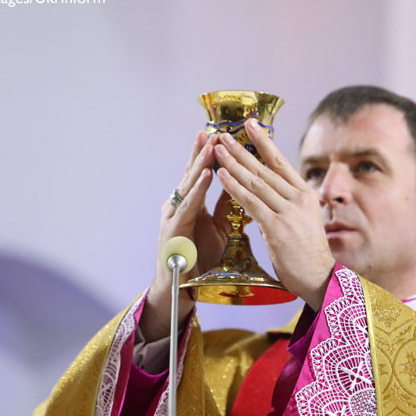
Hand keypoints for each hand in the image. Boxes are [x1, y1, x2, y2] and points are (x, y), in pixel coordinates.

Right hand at [139, 132, 232, 340]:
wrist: (184, 287)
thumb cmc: (201, 257)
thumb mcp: (220, 227)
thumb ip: (227, 206)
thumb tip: (242, 184)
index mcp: (191, 203)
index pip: (202, 173)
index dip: (211, 154)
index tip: (222, 133)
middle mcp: (179, 205)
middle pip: (192, 173)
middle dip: (203, 151)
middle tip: (213, 129)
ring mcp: (173, 216)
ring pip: (189, 185)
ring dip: (201, 164)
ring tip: (211, 145)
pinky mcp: (172, 229)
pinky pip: (188, 206)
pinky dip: (198, 189)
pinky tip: (207, 176)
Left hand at [214, 119, 335, 310]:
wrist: (319, 277)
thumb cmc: (308, 252)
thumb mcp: (304, 219)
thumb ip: (289, 202)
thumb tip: (274, 188)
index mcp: (306, 194)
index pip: (281, 162)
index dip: (263, 142)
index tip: (250, 124)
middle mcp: (298, 198)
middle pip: (264, 169)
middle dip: (241, 150)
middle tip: (224, 134)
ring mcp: (288, 212)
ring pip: (255, 182)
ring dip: (233, 164)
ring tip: (217, 150)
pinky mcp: (277, 227)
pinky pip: (250, 202)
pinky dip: (234, 187)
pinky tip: (222, 175)